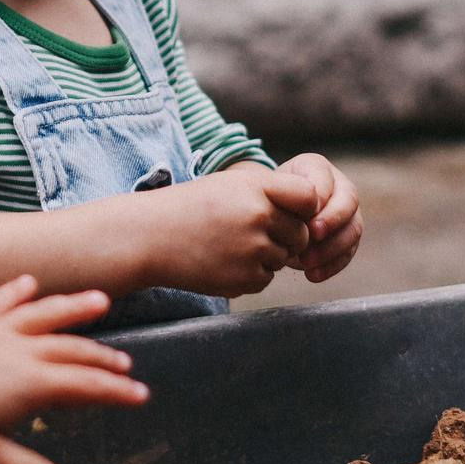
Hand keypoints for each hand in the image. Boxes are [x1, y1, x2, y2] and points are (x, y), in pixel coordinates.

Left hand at [0, 275, 147, 463]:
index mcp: (30, 384)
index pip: (84, 385)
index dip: (114, 391)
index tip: (140, 395)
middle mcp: (19, 350)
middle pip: (71, 349)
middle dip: (102, 357)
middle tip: (126, 363)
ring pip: (43, 315)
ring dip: (72, 309)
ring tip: (100, 300)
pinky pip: (0, 302)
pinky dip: (17, 292)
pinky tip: (29, 283)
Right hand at [134, 165, 319, 296]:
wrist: (150, 237)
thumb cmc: (192, 207)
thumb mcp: (230, 184)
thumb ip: (271, 192)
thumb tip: (314, 211)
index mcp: (257, 187)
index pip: (309, 197)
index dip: (303, 207)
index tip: (288, 212)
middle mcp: (259, 217)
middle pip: (300, 233)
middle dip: (284, 236)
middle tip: (247, 232)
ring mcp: (253, 250)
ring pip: (282, 258)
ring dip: (264, 256)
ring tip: (228, 245)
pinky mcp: (245, 279)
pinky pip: (265, 278)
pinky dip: (249, 273)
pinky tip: (222, 261)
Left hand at [278, 152, 363, 282]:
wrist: (270, 212)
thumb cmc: (268, 199)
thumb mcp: (269, 192)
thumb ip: (284, 199)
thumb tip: (301, 220)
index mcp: (317, 167)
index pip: (326, 179)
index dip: (319, 198)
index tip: (304, 215)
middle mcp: (339, 187)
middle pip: (349, 202)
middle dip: (332, 221)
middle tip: (312, 236)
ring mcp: (347, 213)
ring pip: (353, 229)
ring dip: (332, 248)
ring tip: (307, 262)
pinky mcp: (347, 237)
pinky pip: (348, 252)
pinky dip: (332, 266)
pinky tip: (312, 275)